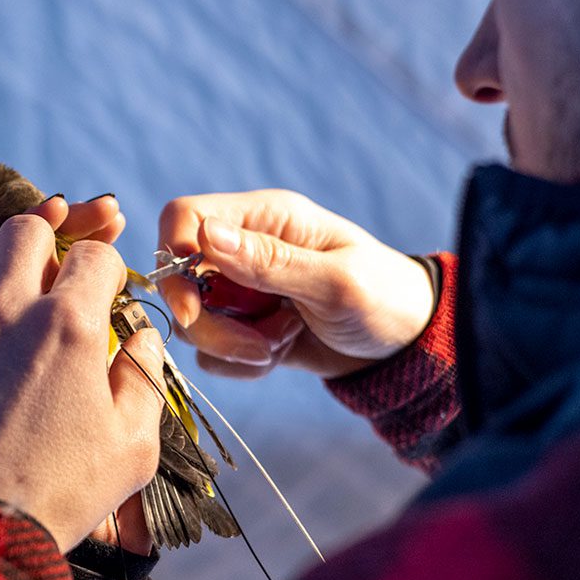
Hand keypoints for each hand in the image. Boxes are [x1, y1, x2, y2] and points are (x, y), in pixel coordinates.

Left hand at [0, 214, 164, 552]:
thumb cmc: (59, 499)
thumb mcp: (132, 450)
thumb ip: (144, 380)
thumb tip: (141, 336)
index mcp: (69, 327)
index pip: (95, 256)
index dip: (102, 271)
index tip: (97, 295)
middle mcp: (7, 311)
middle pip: (27, 229)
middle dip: (43, 246)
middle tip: (43, 283)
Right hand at [158, 190, 434, 378]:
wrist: (406, 347)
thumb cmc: (385, 297)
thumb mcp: (335, 282)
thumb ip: (270, 261)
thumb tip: (206, 234)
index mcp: (264, 217)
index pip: (184, 217)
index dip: (173, 256)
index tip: (194, 305)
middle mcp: (242, 248)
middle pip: (179, 278)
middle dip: (210, 322)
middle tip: (257, 345)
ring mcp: (239, 289)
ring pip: (192, 320)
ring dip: (231, 345)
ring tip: (281, 344)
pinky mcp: (240, 326)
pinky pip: (210, 351)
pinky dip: (239, 363)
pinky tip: (280, 353)